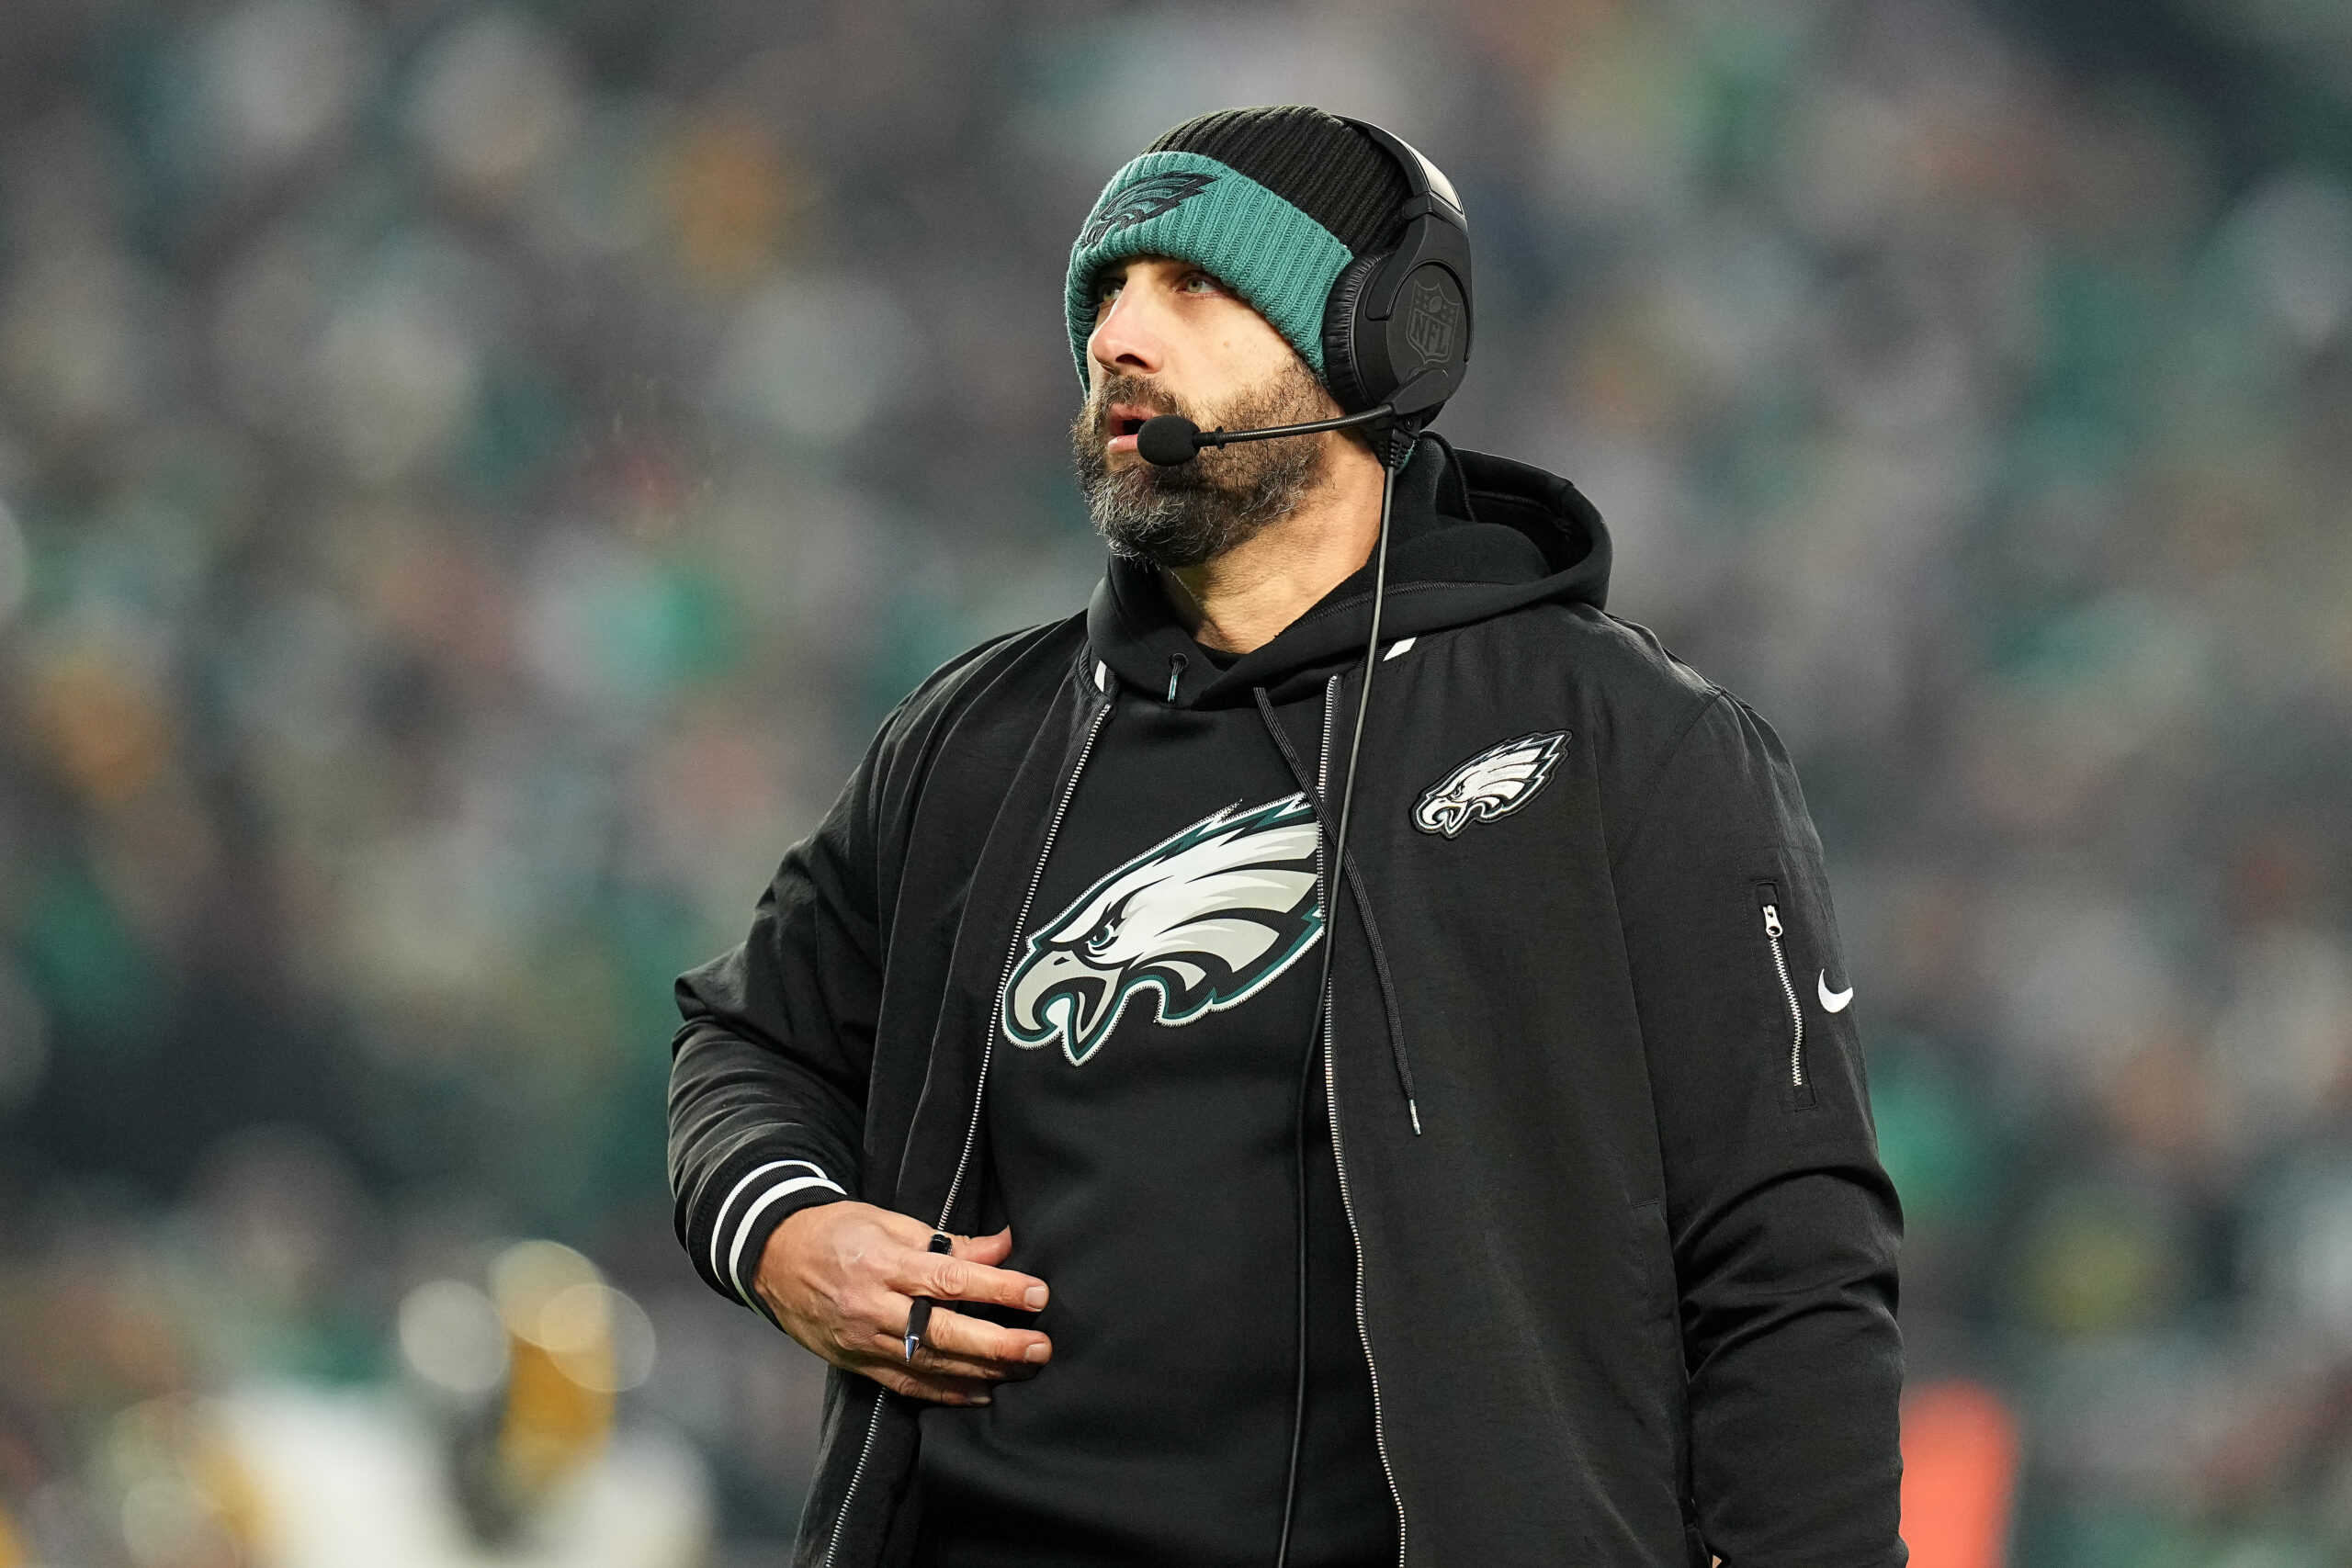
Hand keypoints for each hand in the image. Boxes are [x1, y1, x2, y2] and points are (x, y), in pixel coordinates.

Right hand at [753, 1201, 1052, 1404]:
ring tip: (1023, 1369)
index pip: (949, 1278)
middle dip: (996, 1343)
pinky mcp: (855, 1362)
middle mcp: (872, 1305)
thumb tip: (1004, 1245)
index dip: (996, 1288)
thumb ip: (948, 1241)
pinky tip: (980, 1394)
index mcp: (883, 1261)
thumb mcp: (889, 1221)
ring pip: (927, 1363)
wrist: (773, 1257)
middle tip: (1040, 1346)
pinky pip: (904, 1383)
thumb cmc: (837, 1231)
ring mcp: (861, 1339)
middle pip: (941, 1331)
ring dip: (980, 1371)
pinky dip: (944, 1393)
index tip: (1036, 1293)